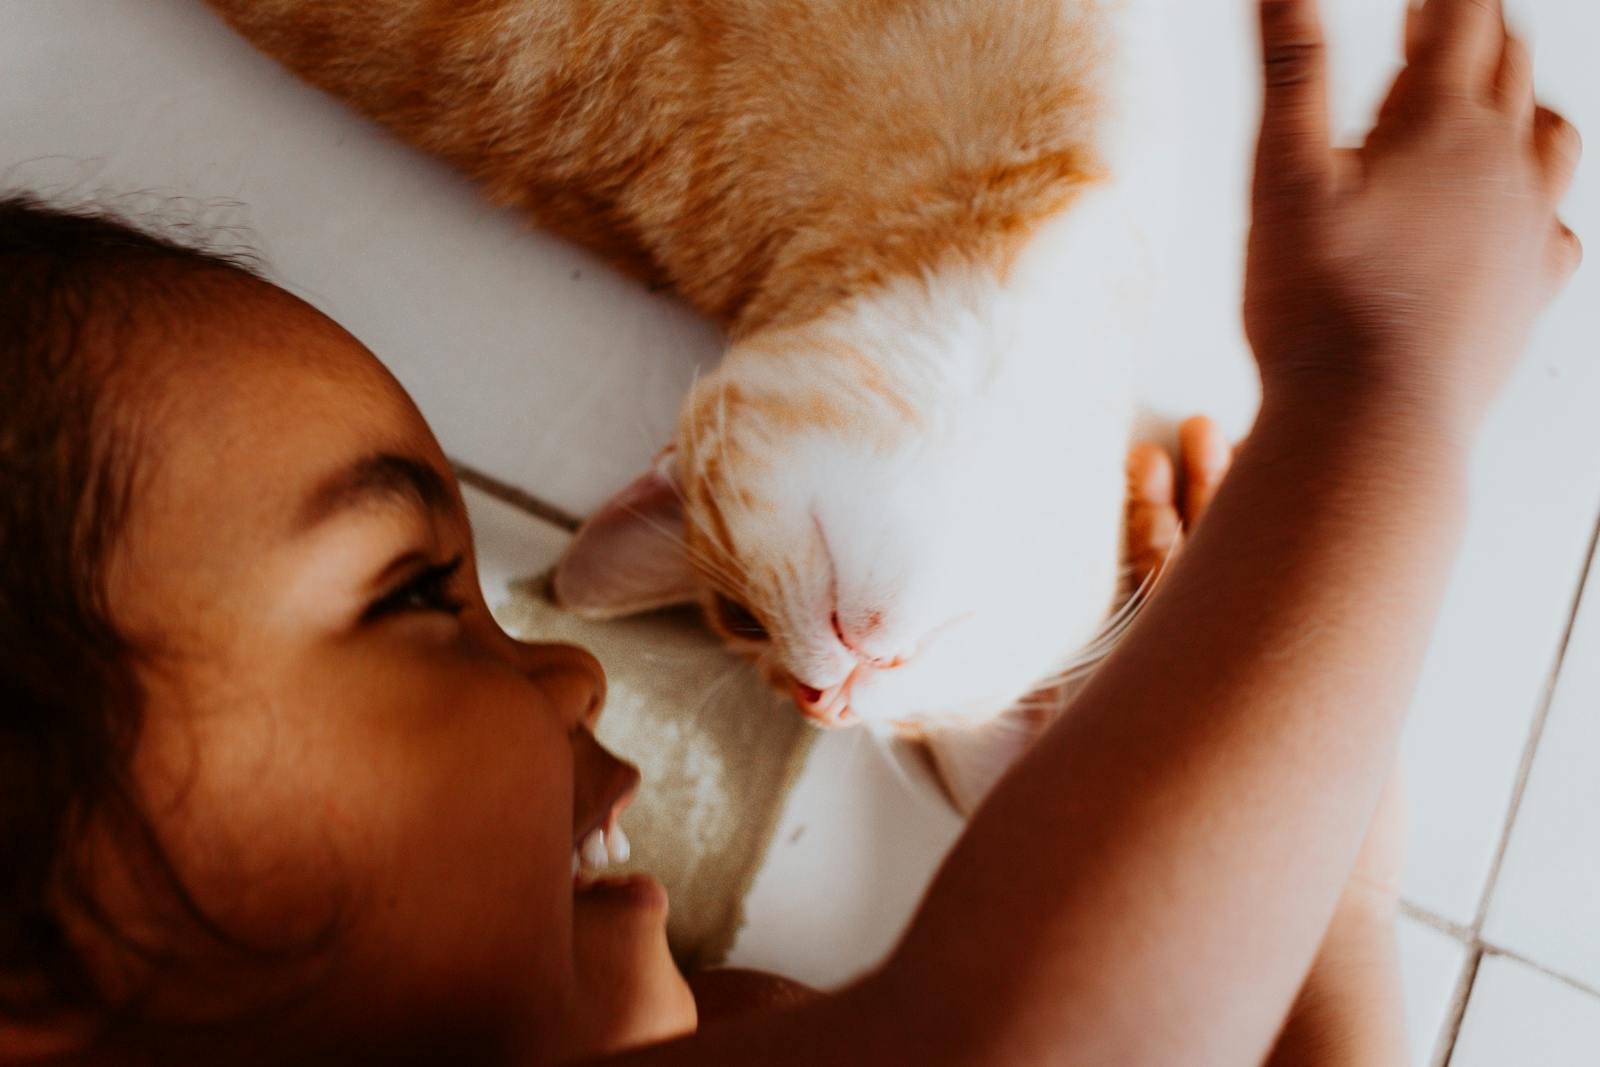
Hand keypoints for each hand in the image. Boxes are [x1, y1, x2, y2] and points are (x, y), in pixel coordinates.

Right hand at [1244, 0, 1580, 439]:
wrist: (1371, 423)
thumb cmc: (1317, 306)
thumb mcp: (1281, 177)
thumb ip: (1289, 72)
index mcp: (1440, 127)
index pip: (1458, 21)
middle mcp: (1503, 166)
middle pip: (1509, 65)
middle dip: (1474, 30)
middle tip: (1439, 22)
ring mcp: (1527, 229)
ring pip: (1552, 135)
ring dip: (1521, 102)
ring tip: (1492, 101)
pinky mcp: (1530, 291)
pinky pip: (1560, 226)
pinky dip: (1540, 200)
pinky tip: (1518, 213)